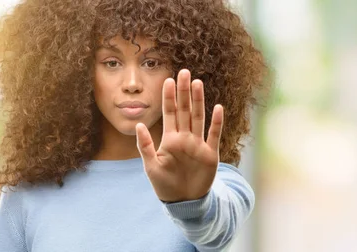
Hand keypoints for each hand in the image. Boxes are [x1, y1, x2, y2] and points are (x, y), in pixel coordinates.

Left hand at [135, 69, 223, 202]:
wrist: (183, 201)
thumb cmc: (164, 185)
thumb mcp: (151, 166)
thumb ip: (145, 146)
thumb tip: (138, 124)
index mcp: (170, 139)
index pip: (169, 113)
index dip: (169, 97)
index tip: (168, 80)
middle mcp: (185, 138)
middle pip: (185, 110)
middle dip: (183, 92)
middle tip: (184, 72)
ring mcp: (198, 144)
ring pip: (198, 117)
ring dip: (198, 101)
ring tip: (197, 83)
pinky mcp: (210, 154)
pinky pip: (214, 135)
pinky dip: (216, 122)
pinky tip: (218, 108)